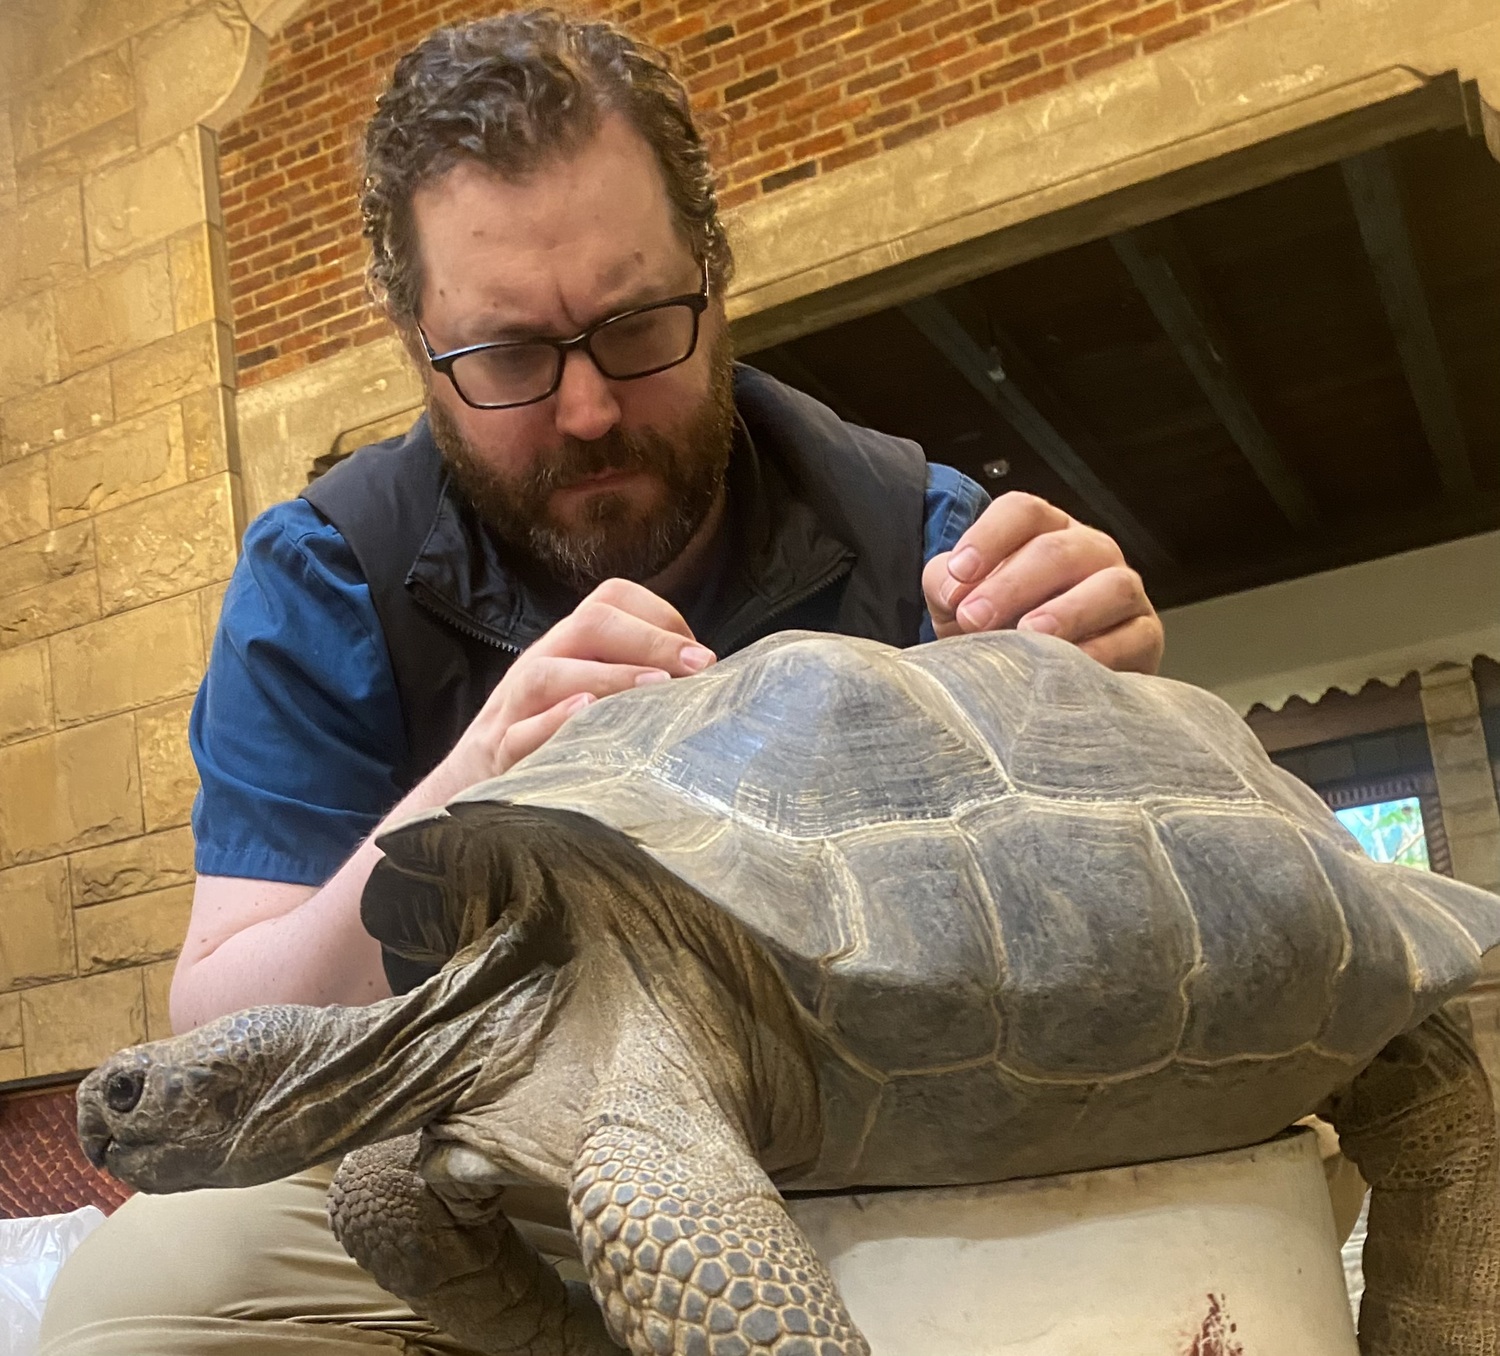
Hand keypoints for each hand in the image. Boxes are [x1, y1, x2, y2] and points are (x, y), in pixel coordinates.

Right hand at [442, 578, 714, 784]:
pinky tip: (585, 718)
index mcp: (570, 644)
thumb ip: (639, 681)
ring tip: (655, 687)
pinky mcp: (498, 753)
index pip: (611, 601)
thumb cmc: (555, 738)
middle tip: (700, 666)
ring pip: (548, 673)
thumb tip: (715, 683)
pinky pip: (517, 734)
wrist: (471, 784)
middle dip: (649, 640)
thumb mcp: (594, 696)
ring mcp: (514, 706)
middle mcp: (542, 662)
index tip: (704, 657)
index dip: (661, 618)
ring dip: (608, 676)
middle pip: (588, 625)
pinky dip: (551, 723)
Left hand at [923, 492, 1163, 673]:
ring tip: (1030, 634)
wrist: (1043, 681)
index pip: (1022, 512)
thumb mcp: (961, 603)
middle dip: (1013, 583)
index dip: (989, 536)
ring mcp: (1123, 590)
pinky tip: (1066, 667)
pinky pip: (1134, 637)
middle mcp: (1089, 551)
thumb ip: (946, 585)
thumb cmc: (999, 629)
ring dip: (1068, 611)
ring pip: (1110, 586)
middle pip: (1058, 550)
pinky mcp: (1145, 635)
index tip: (959, 572)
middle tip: (975, 618)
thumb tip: (950, 588)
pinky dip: (1101, 652)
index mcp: (1043, 531)